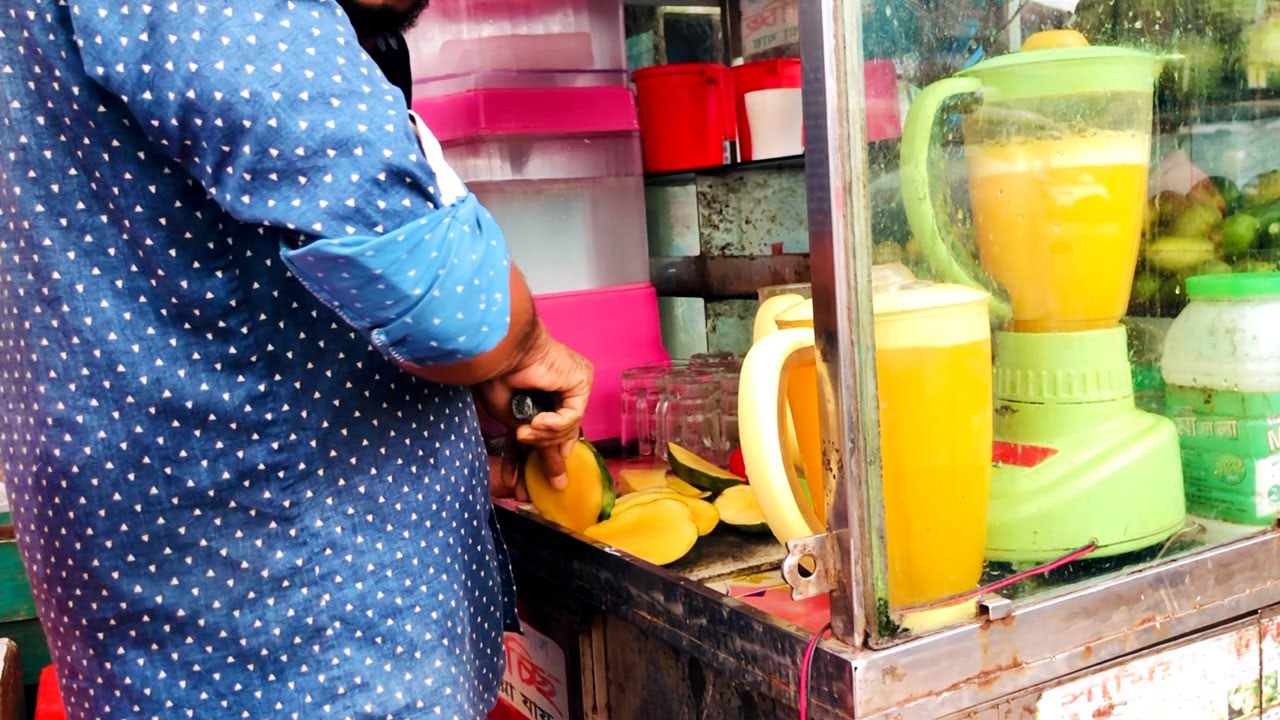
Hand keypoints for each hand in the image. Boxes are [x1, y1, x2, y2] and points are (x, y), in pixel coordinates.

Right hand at [475, 322, 592, 492]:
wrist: (500, 350)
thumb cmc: (497, 375)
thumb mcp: (512, 418)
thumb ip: (534, 443)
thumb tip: (554, 478)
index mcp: (545, 392)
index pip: (552, 431)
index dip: (541, 457)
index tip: (527, 483)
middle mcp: (563, 389)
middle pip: (562, 434)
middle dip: (545, 459)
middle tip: (530, 484)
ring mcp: (574, 385)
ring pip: (567, 429)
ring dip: (542, 437)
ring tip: (523, 432)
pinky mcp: (581, 381)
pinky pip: (572, 417)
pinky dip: (553, 425)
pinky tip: (536, 421)